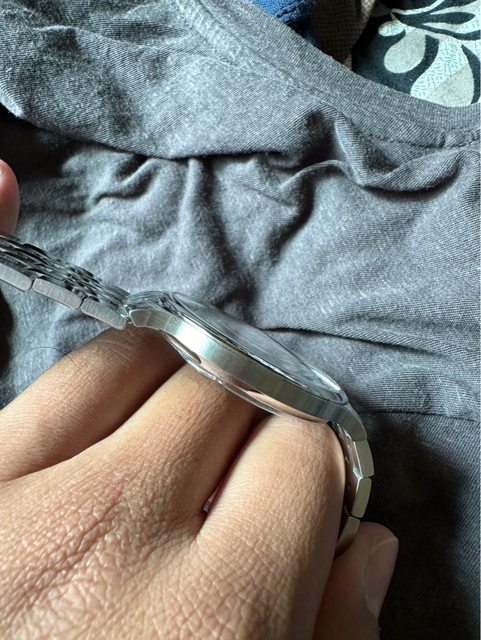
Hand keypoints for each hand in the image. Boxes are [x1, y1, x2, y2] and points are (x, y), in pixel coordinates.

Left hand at [0, 161, 396, 638]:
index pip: (307, 451)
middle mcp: (109, 536)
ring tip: (166, 423)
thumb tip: (367, 546)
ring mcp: (9, 500)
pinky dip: (72, 340)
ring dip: (171, 380)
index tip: (302, 479)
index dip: (314, 458)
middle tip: (234, 460)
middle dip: (248, 417)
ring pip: (135, 359)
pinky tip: (38, 254)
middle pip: (227, 393)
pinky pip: (32, 366)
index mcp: (209, 620)